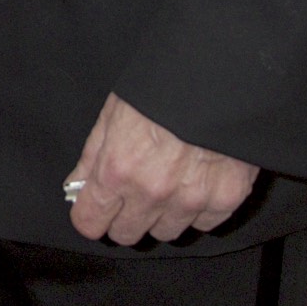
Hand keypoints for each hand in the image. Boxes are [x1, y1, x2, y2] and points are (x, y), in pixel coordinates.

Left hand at [66, 92, 257, 245]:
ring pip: (166, 233)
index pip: (90, 221)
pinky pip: (203, 224)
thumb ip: (94, 155)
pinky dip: (198, 210)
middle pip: (127, 234)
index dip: (91, 215)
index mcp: (117, 169)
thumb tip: (80, 184)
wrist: (219, 71)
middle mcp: (152, 191)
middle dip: (125, 217)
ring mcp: (191, 199)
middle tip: (134, 195)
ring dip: (163, 215)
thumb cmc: (164, 84)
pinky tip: (197, 183)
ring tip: (170, 184)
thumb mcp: (114, 112)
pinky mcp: (226, 198)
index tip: (96, 210)